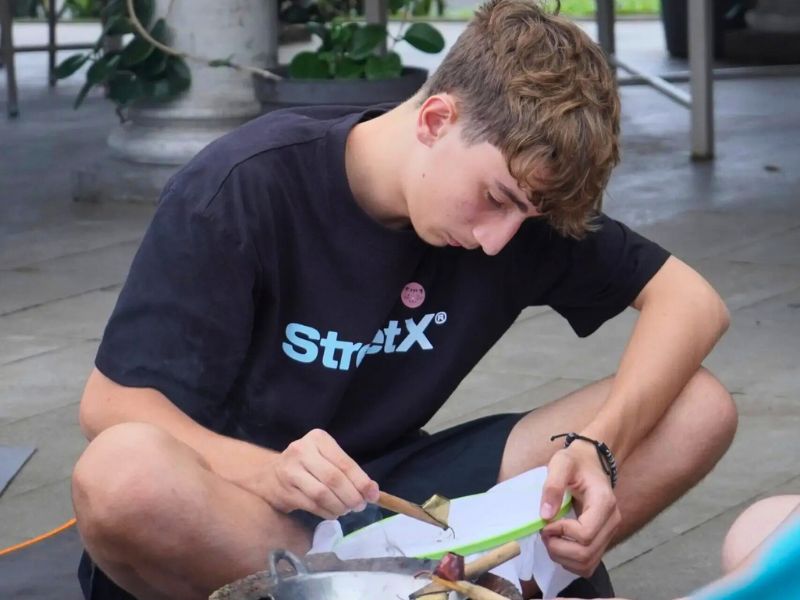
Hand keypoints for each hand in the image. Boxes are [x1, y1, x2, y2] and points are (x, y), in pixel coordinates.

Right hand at [263, 429, 378, 518]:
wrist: (269, 475)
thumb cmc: (307, 465)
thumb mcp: (326, 458)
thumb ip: (348, 471)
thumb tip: (372, 491)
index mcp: (317, 439)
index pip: (344, 463)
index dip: (361, 481)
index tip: (373, 495)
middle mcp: (301, 451)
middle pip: (334, 478)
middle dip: (352, 496)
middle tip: (360, 506)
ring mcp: (290, 471)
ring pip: (322, 494)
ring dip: (339, 506)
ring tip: (346, 510)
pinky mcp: (284, 491)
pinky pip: (312, 505)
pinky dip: (327, 512)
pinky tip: (333, 513)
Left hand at [539, 442, 621, 577]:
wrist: (590, 462)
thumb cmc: (575, 462)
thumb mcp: (560, 464)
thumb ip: (552, 486)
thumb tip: (545, 516)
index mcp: (604, 502)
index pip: (585, 534)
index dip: (561, 533)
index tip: (546, 522)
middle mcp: (612, 521)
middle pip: (586, 553)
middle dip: (559, 548)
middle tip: (544, 533)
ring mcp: (609, 533)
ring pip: (588, 563)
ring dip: (563, 558)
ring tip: (550, 540)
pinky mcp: (603, 540)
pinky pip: (589, 563)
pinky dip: (571, 562)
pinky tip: (560, 546)